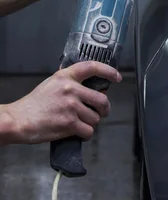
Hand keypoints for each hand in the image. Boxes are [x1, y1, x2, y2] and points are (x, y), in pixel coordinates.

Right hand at [4, 61, 121, 143]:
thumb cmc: (33, 105)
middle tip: (101, 112)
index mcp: (66, 77)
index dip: (108, 71)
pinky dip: (85, 134)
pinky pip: (89, 131)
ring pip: (96, 117)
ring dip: (91, 123)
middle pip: (102, 100)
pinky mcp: (69, 123)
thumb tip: (93, 90)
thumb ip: (72, 84)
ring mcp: (71, 106)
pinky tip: (78, 132)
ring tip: (80, 123)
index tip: (116, 77)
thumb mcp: (52, 84)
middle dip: (104, 109)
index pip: (92, 67)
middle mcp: (70, 89)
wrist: (17, 120)